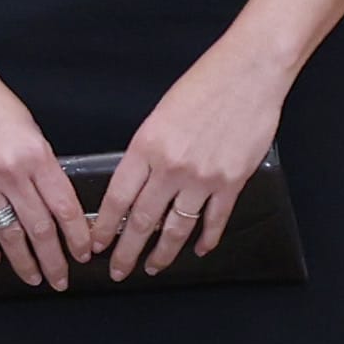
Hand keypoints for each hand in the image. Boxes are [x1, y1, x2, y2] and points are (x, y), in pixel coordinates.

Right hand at [0, 48, 88, 289]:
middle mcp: (8, 172)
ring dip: (23, 261)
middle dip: (54, 259)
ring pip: (7, 233)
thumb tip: (52, 200)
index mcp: (34, 154)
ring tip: (33, 276)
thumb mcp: (27, 126)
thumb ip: (40, 163)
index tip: (84, 253)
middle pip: (39, 228)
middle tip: (61, 279)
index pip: (64, 207)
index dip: (78, 236)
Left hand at [91, 43, 289, 277]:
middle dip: (127, 251)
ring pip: (177, 227)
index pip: (117, 198)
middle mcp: (172, 167)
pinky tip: (199, 250)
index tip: (95, 245)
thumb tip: (135, 186)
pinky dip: (207, 238)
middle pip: (142, 220)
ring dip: (164, 252)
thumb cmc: (203, 86)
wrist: (248, 73)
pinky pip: (216, 219)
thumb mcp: (158, 117)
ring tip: (153, 267)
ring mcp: (204, 177)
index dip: (104, 227)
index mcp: (146, 148)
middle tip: (118, 271)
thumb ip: (146, 153)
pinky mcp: (233, 180)